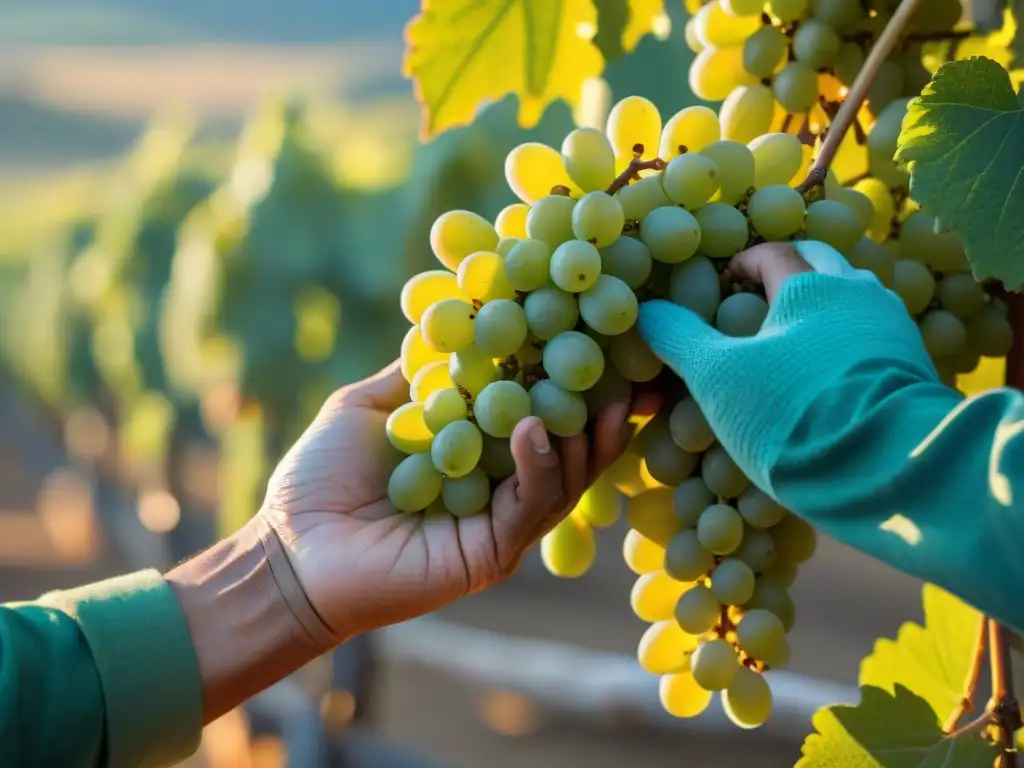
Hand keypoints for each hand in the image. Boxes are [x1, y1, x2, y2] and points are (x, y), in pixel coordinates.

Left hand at [259, 361, 656, 642]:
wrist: (290, 548)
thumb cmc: (320, 477)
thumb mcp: (369, 406)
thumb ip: (416, 373)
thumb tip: (451, 321)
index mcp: (475, 454)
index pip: (534, 414)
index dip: (564, 383)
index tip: (593, 341)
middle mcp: (495, 489)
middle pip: (564, 451)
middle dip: (597, 414)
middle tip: (627, 373)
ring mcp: (498, 525)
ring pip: (559, 482)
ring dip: (578, 438)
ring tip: (593, 396)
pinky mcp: (491, 554)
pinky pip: (528, 508)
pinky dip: (538, 466)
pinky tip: (534, 427)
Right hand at [636, 240, 938, 494]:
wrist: (888, 466)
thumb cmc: (792, 412)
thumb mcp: (718, 378)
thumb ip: (680, 339)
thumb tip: (646, 311)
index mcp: (810, 284)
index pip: (773, 252)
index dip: (744, 261)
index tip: (725, 279)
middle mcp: (858, 293)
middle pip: (822, 264)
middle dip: (791, 273)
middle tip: (762, 298)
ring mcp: (893, 331)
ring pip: (855, 299)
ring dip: (825, 305)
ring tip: (795, 337)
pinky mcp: (915, 369)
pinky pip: (875, 338)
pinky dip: (849, 342)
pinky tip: (832, 376)